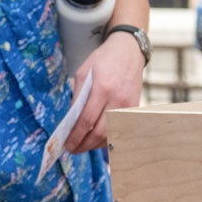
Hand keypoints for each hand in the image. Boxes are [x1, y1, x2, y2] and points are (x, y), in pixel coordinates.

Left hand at [67, 32, 144, 152]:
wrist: (128, 51)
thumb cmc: (103, 60)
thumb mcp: (83, 72)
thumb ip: (78, 96)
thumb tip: (71, 120)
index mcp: (102, 88)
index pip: (86, 120)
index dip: (75, 136)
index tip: (67, 144)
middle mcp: (117, 99)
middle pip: (99, 132)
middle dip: (84, 145)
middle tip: (72, 149)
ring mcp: (128, 105)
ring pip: (111, 134)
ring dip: (95, 144)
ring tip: (82, 146)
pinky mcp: (134, 108)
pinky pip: (120, 129)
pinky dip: (107, 137)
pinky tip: (96, 138)